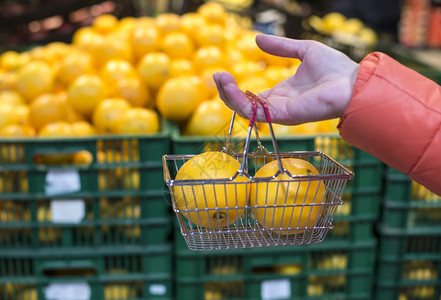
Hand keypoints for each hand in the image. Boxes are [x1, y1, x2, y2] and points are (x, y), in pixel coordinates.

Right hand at [213, 34, 359, 124]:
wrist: (353, 82)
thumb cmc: (335, 70)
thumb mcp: (303, 51)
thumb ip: (281, 47)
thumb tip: (257, 39)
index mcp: (281, 93)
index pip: (251, 97)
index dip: (234, 87)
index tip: (221, 73)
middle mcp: (277, 105)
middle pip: (243, 105)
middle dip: (226, 92)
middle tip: (216, 75)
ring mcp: (278, 112)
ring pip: (244, 110)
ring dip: (227, 95)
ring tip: (218, 77)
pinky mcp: (282, 115)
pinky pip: (253, 112)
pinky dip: (237, 99)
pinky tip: (228, 84)